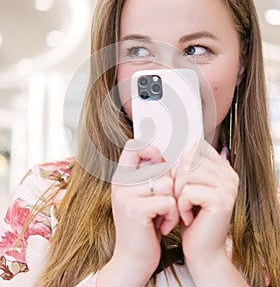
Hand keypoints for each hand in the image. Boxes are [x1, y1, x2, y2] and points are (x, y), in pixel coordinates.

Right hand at [98, 140, 178, 285]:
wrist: (132, 259)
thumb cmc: (143, 226)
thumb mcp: (140, 197)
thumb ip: (148, 177)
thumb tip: (166, 157)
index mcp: (121, 177)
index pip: (133, 146)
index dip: (150, 149)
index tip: (160, 164)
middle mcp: (120, 183)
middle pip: (160, 168)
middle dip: (170, 187)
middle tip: (164, 204)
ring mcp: (126, 196)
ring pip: (166, 184)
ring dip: (173, 203)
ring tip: (164, 215)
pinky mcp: (136, 210)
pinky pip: (168, 201)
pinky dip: (172, 215)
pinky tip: (163, 225)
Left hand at [174, 140, 238, 269]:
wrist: (202, 250)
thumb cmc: (193, 218)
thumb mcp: (190, 187)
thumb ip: (190, 166)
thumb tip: (182, 143)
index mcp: (223, 169)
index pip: (197, 148)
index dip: (182, 163)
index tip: (182, 183)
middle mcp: (229, 175)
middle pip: (189, 159)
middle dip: (177, 180)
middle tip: (180, 199)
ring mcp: (228, 187)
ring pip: (187, 173)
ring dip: (178, 193)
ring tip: (184, 207)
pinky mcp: (222, 200)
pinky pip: (188, 191)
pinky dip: (182, 205)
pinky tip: (189, 217)